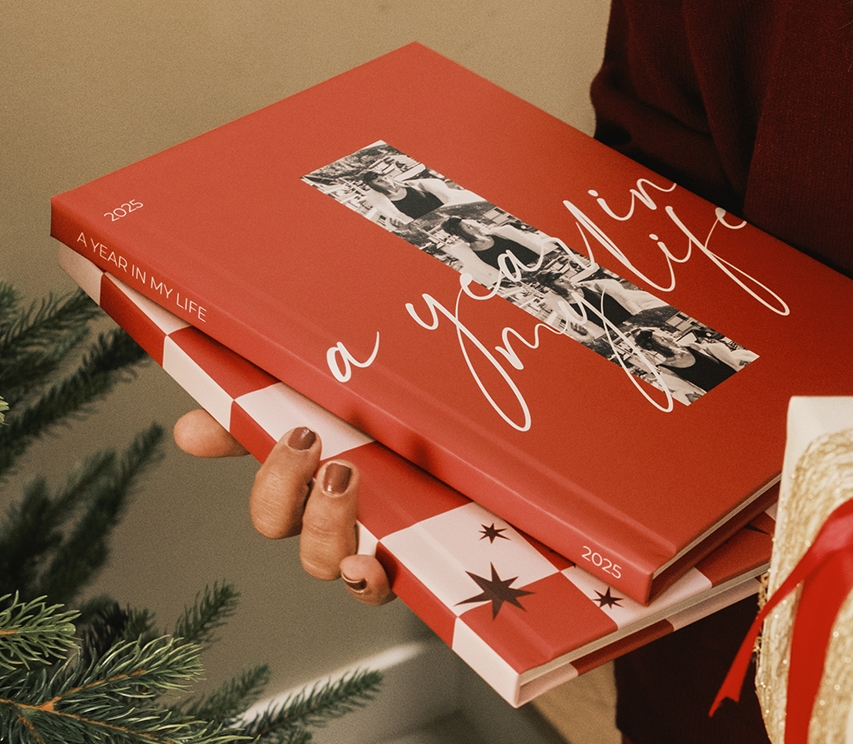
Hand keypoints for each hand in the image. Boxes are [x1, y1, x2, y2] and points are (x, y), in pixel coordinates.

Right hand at [173, 409, 394, 604]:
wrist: (477, 465)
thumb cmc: (401, 440)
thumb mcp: (337, 414)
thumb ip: (264, 415)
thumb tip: (188, 429)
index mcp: (311, 487)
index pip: (268, 496)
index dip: (269, 476)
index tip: (293, 432)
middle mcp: (333, 524)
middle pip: (281, 526)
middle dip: (286, 486)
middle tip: (314, 442)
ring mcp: (368, 549)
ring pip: (320, 560)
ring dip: (323, 521)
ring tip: (349, 473)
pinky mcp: (406, 571)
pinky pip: (372, 594)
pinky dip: (363, 583)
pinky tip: (365, 563)